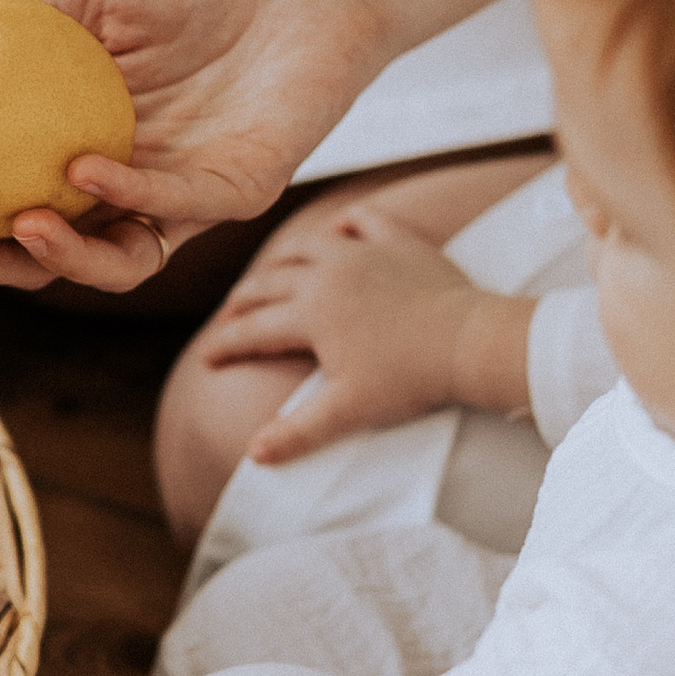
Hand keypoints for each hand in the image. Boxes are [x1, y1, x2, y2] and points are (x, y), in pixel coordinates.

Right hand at [0, 0, 390, 295]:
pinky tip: (85, 172)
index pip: (2, 205)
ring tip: (18, 223)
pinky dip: (127, 198)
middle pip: (41, 256)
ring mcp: (182, 201)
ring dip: (57, 257)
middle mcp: (126, 191)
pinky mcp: (238, 194)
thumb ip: (28, 23)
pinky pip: (174, 211)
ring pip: (112, 262)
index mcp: (81, 152)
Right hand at [197, 200, 530, 463]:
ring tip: (274, 272)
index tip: (207, 358)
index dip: (225, 346)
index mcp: (308, 313)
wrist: (467, 342)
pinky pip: (363, 220)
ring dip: (284, 259)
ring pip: (307, 244)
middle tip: (231, 315)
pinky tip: (339, 232)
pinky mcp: (398, 241)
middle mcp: (326, 273)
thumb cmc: (407, 379)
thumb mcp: (347, 411)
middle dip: (243, 301)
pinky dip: (346, 223)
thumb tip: (254, 455)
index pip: (253, 330)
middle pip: (270, 282)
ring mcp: (362, 251)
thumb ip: (298, 432)